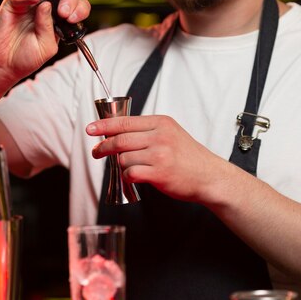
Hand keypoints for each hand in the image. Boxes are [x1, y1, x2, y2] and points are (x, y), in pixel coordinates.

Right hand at [0, 0, 90, 92]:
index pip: (74, 6)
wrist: (2, 65)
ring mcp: (29, 4)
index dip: (78, 7)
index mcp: (57, 20)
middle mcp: (45, 9)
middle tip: (64, 10)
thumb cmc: (23, 58)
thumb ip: (50, 28)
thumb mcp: (46, 47)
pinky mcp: (13, 4)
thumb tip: (48, 5)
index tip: (72, 17)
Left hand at [87, 115, 232, 202]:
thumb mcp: (171, 134)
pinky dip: (127, 177)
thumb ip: (147, 131)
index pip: (125, 122)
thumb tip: (116, 132)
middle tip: (97, 152)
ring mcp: (160, 155)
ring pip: (124, 158)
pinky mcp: (159, 173)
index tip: (91, 129)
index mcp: (161, 123)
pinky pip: (130, 173)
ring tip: (131, 168)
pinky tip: (134, 178)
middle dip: (104, 147)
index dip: (104, 125)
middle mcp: (160, 136)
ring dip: (121, 165)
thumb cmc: (189, 157)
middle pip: (120, 139)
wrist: (209, 176)